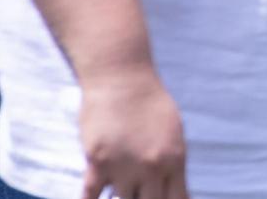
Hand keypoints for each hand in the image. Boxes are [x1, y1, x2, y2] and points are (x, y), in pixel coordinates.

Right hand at [78, 66, 186, 198]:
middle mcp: (151, 167)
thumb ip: (171, 163)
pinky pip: (92, 198)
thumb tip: (172, 188)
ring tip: (121, 195)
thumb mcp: (173, 133)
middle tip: (141, 198)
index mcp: (174, 159)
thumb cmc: (151, 103)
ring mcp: (123, 167)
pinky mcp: (97, 163)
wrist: (122, 80)